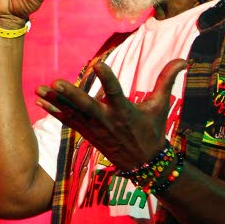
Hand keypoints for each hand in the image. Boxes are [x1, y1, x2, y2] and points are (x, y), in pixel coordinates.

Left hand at [34, 58, 187, 170]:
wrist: (144, 164)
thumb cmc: (153, 130)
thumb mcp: (161, 105)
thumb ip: (168, 79)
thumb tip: (185, 59)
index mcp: (126, 112)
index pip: (116, 92)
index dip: (108, 79)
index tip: (99, 64)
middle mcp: (108, 121)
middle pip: (87, 107)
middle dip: (71, 96)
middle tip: (56, 83)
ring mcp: (95, 129)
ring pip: (73, 114)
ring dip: (54, 102)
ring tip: (38, 89)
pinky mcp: (87, 134)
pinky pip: (68, 122)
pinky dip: (54, 112)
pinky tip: (39, 101)